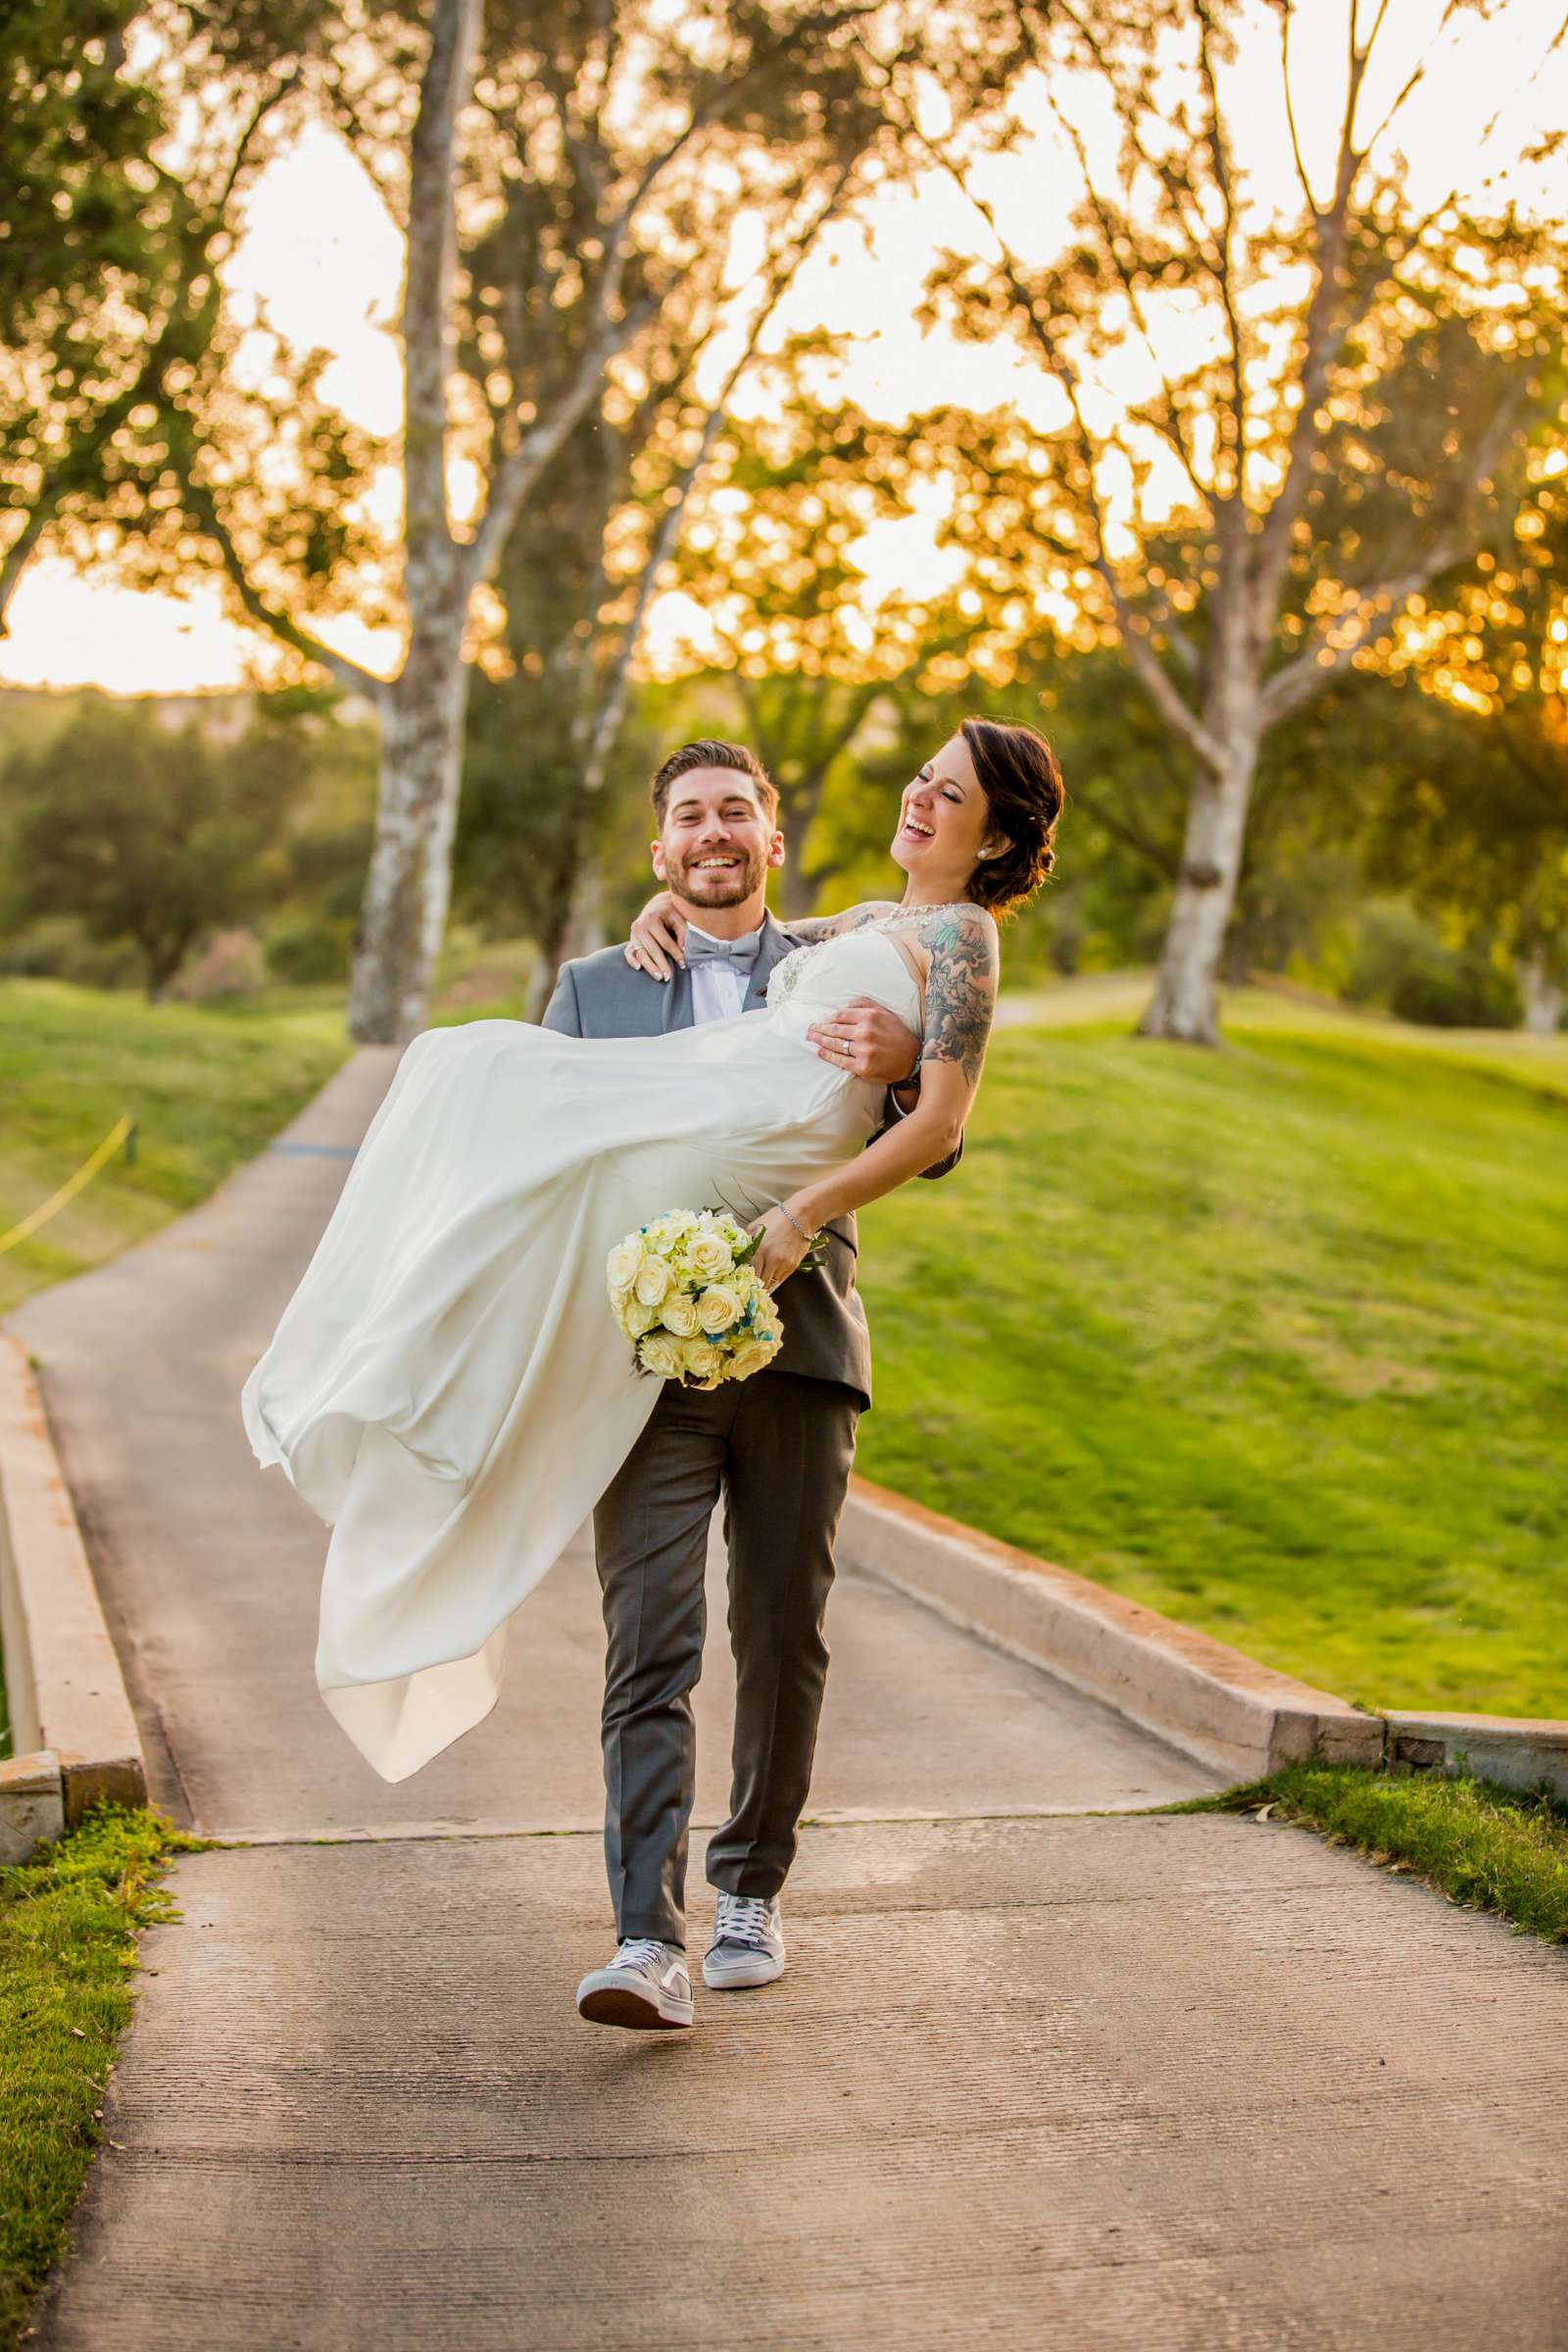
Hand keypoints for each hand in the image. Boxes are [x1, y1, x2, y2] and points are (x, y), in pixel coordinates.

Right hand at [624, 893, 686, 981]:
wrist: (658, 906)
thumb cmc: (671, 913)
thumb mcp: (679, 918)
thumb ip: (683, 933)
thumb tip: (683, 951)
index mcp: (651, 919)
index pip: (665, 942)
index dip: (675, 954)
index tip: (683, 965)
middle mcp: (640, 927)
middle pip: (652, 950)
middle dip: (661, 964)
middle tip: (668, 977)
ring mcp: (633, 934)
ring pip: (641, 954)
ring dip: (649, 966)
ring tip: (659, 977)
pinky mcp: (631, 940)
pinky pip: (628, 952)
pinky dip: (632, 960)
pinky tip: (638, 968)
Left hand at [745, 1201, 815, 1289]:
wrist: (801, 1216)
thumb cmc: (776, 1218)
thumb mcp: (754, 1227)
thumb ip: (746, 1243)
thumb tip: (738, 1256)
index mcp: (759, 1250)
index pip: (750, 1275)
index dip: (746, 1279)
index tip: (744, 1279)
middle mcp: (772, 1260)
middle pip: (761, 1283)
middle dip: (756, 1284)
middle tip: (752, 1281)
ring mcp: (784, 1264)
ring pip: (772, 1282)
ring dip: (766, 1280)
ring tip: (764, 1272)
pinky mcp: (794, 1266)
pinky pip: (781, 1278)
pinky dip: (776, 1276)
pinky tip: (774, 1268)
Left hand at [804, 998, 921, 1084]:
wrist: (911, 1059)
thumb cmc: (897, 1033)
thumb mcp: (885, 1012)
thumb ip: (865, 1004)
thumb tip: (843, 1005)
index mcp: (870, 1017)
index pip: (841, 1015)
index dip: (828, 1018)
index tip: (821, 1021)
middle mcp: (866, 1032)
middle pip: (834, 1029)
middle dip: (819, 1029)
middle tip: (809, 1030)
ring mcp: (863, 1051)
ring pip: (835, 1044)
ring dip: (820, 1041)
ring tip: (811, 1039)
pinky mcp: (862, 1067)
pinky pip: (840, 1060)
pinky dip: (828, 1056)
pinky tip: (820, 1052)